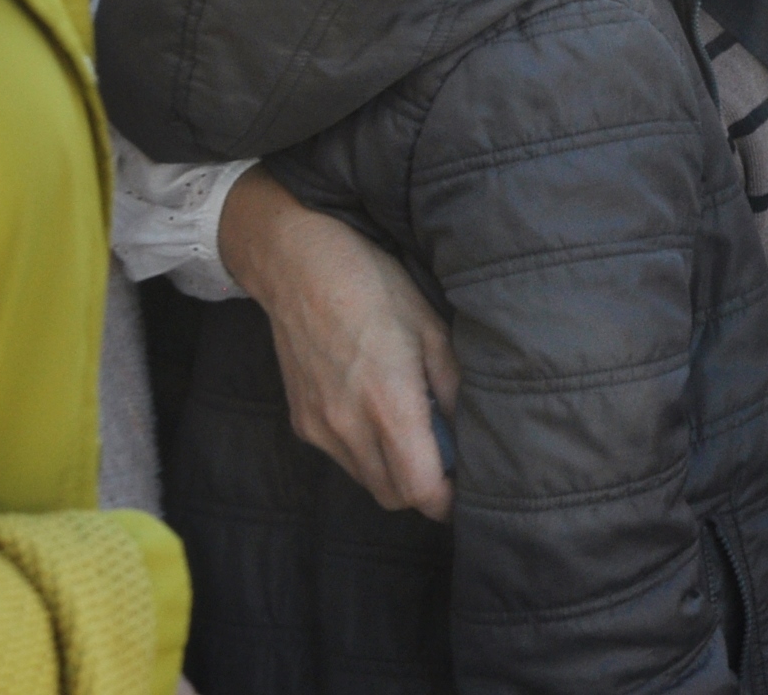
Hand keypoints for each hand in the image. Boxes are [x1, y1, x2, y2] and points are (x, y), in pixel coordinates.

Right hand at [218, 166, 459, 520]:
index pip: (420, 489)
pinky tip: (381, 414)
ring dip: (395, 472)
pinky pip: (342, 458)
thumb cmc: (375, 287)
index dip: (448, 499)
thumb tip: (469, 428)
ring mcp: (319, 428)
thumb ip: (451, 386)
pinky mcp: (302, 422)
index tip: (469, 486)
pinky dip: (367, 453)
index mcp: (388, 404)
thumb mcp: (432, 328)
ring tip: (418, 430)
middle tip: (450, 458)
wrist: (298, 267)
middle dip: (425, 489)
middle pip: (393, 495)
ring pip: (366, 479)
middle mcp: (348, 426)